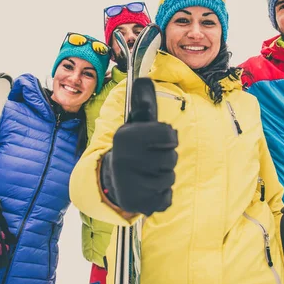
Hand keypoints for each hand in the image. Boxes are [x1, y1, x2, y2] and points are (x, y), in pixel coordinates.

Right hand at [100, 78, 177, 215]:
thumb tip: (143, 79)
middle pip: (172, 158)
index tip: (158, 139)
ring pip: (169, 178)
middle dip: (167, 158)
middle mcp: (125, 160)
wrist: (111, 179)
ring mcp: (131, 184)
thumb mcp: (135, 124)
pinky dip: (162, 194)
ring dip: (164, 176)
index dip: (168, 137)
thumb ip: (143, 104)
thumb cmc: (131, 147)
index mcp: (125, 137)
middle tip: (152, 158)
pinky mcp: (138, 204)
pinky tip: (149, 188)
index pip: (169, 135)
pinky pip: (166, 198)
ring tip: (149, 172)